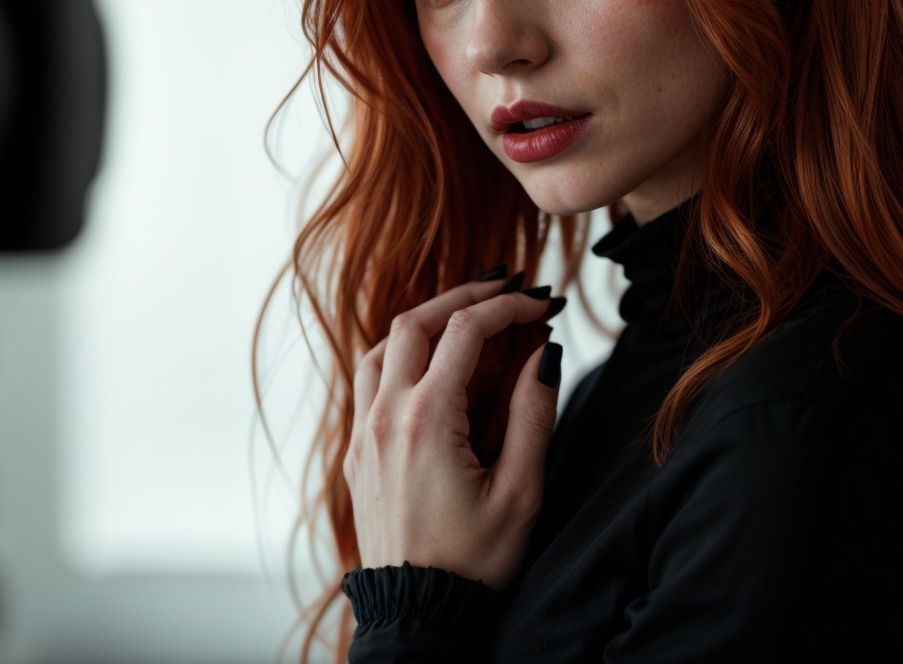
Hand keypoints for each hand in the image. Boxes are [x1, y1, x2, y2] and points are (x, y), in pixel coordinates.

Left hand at [344, 275, 563, 591]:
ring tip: (469, 319)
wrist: (417, 614)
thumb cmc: (474, 563)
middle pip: (415, 323)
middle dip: (463, 297)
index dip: (508, 306)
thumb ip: (533, 414)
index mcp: (428, 420)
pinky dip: (403, 356)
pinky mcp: (357, 454)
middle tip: (505, 288)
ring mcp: (364, 434)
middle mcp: (386, 416)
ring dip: (426, 322)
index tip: (542, 303)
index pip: (466, 331)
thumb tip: (544, 352)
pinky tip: (434, 365)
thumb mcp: (521, 492)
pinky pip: (371, 382)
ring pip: (384, 347)